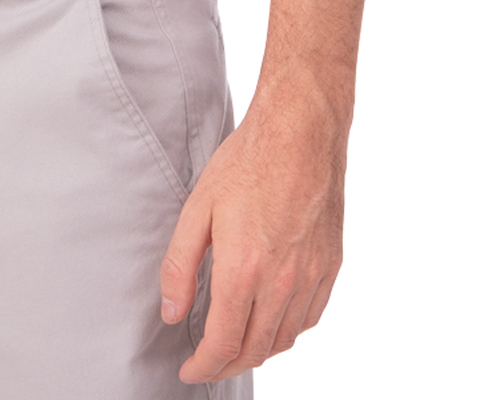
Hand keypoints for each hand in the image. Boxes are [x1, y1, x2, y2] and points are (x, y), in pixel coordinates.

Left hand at [159, 73, 347, 382]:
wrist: (301, 132)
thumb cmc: (247, 163)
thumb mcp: (197, 208)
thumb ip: (180, 266)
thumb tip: (172, 314)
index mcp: (245, 270)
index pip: (223, 343)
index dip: (204, 366)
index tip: (190, 370)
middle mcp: (283, 283)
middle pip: (255, 350)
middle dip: (227, 364)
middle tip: (207, 362)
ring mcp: (312, 277)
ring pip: (285, 340)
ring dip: (257, 351)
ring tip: (235, 345)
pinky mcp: (331, 266)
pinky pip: (310, 318)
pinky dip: (288, 331)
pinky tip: (272, 320)